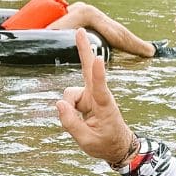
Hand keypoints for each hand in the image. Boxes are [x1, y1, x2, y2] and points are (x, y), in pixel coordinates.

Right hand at [56, 29, 134, 164]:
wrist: (116, 145)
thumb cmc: (105, 143)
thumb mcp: (87, 141)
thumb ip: (71, 124)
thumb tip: (59, 104)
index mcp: (104, 106)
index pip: (100, 88)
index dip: (97, 73)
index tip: (97, 59)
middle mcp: (97, 96)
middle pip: (88, 69)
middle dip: (83, 50)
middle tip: (79, 30)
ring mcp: (90, 95)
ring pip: (69, 95)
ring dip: (69, 109)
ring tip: (82, 124)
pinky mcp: (85, 97)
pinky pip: (68, 101)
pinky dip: (69, 110)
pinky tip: (80, 119)